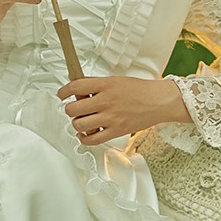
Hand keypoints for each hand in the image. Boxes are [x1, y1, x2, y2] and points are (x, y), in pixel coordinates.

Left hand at [57, 75, 188, 147]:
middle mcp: (106, 101)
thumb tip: (78, 87)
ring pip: (79, 125)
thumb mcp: (115, 80)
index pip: (75, 87)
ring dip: (77, 123)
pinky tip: (84, 134)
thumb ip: (96, 84)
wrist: (158, 101)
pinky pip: (92, 140)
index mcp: (105, 85)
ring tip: (81, 120)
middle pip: (73, 108)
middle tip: (74, 108)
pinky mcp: (116, 131)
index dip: (63, 91)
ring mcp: (111, 117)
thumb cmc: (140, 90)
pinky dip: (84, 138)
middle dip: (70, 109)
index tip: (61, 94)